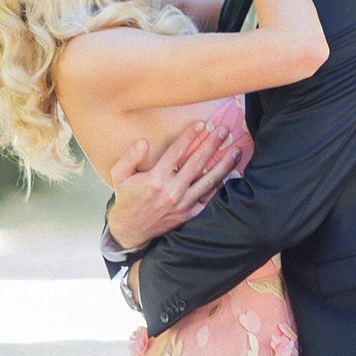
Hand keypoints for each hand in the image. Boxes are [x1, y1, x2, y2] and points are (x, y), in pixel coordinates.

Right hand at [105, 119, 239, 252]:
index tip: (202, 124)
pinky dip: (220, 186)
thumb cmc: (126, 198)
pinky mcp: (189, 214)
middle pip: (197, 163)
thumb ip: (130, 157)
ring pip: (208, 181)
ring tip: (235, 150)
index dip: (190, 136)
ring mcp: (182, 204)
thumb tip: (144, 142)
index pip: (177, 152)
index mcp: (154, 179)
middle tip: (224, 130)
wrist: (130, 231)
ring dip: (223, 164)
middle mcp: (171, 191)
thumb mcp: (119, 175)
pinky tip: (230, 174)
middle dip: (212, 144)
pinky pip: (208, 199)